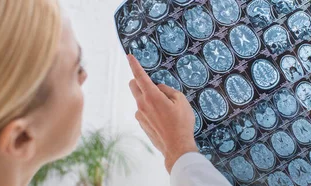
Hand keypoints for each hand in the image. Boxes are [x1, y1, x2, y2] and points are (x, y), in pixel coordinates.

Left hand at [126, 55, 198, 172]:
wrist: (176, 147)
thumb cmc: (181, 123)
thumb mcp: (181, 101)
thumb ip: (168, 90)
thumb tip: (159, 89)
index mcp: (152, 96)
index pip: (140, 75)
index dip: (134, 64)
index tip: (129, 56)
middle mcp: (142, 104)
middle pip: (133, 86)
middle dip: (138, 80)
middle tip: (152, 83)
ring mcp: (140, 115)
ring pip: (139, 99)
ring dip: (147, 97)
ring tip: (164, 107)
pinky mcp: (141, 123)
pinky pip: (142, 111)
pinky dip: (149, 109)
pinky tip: (162, 117)